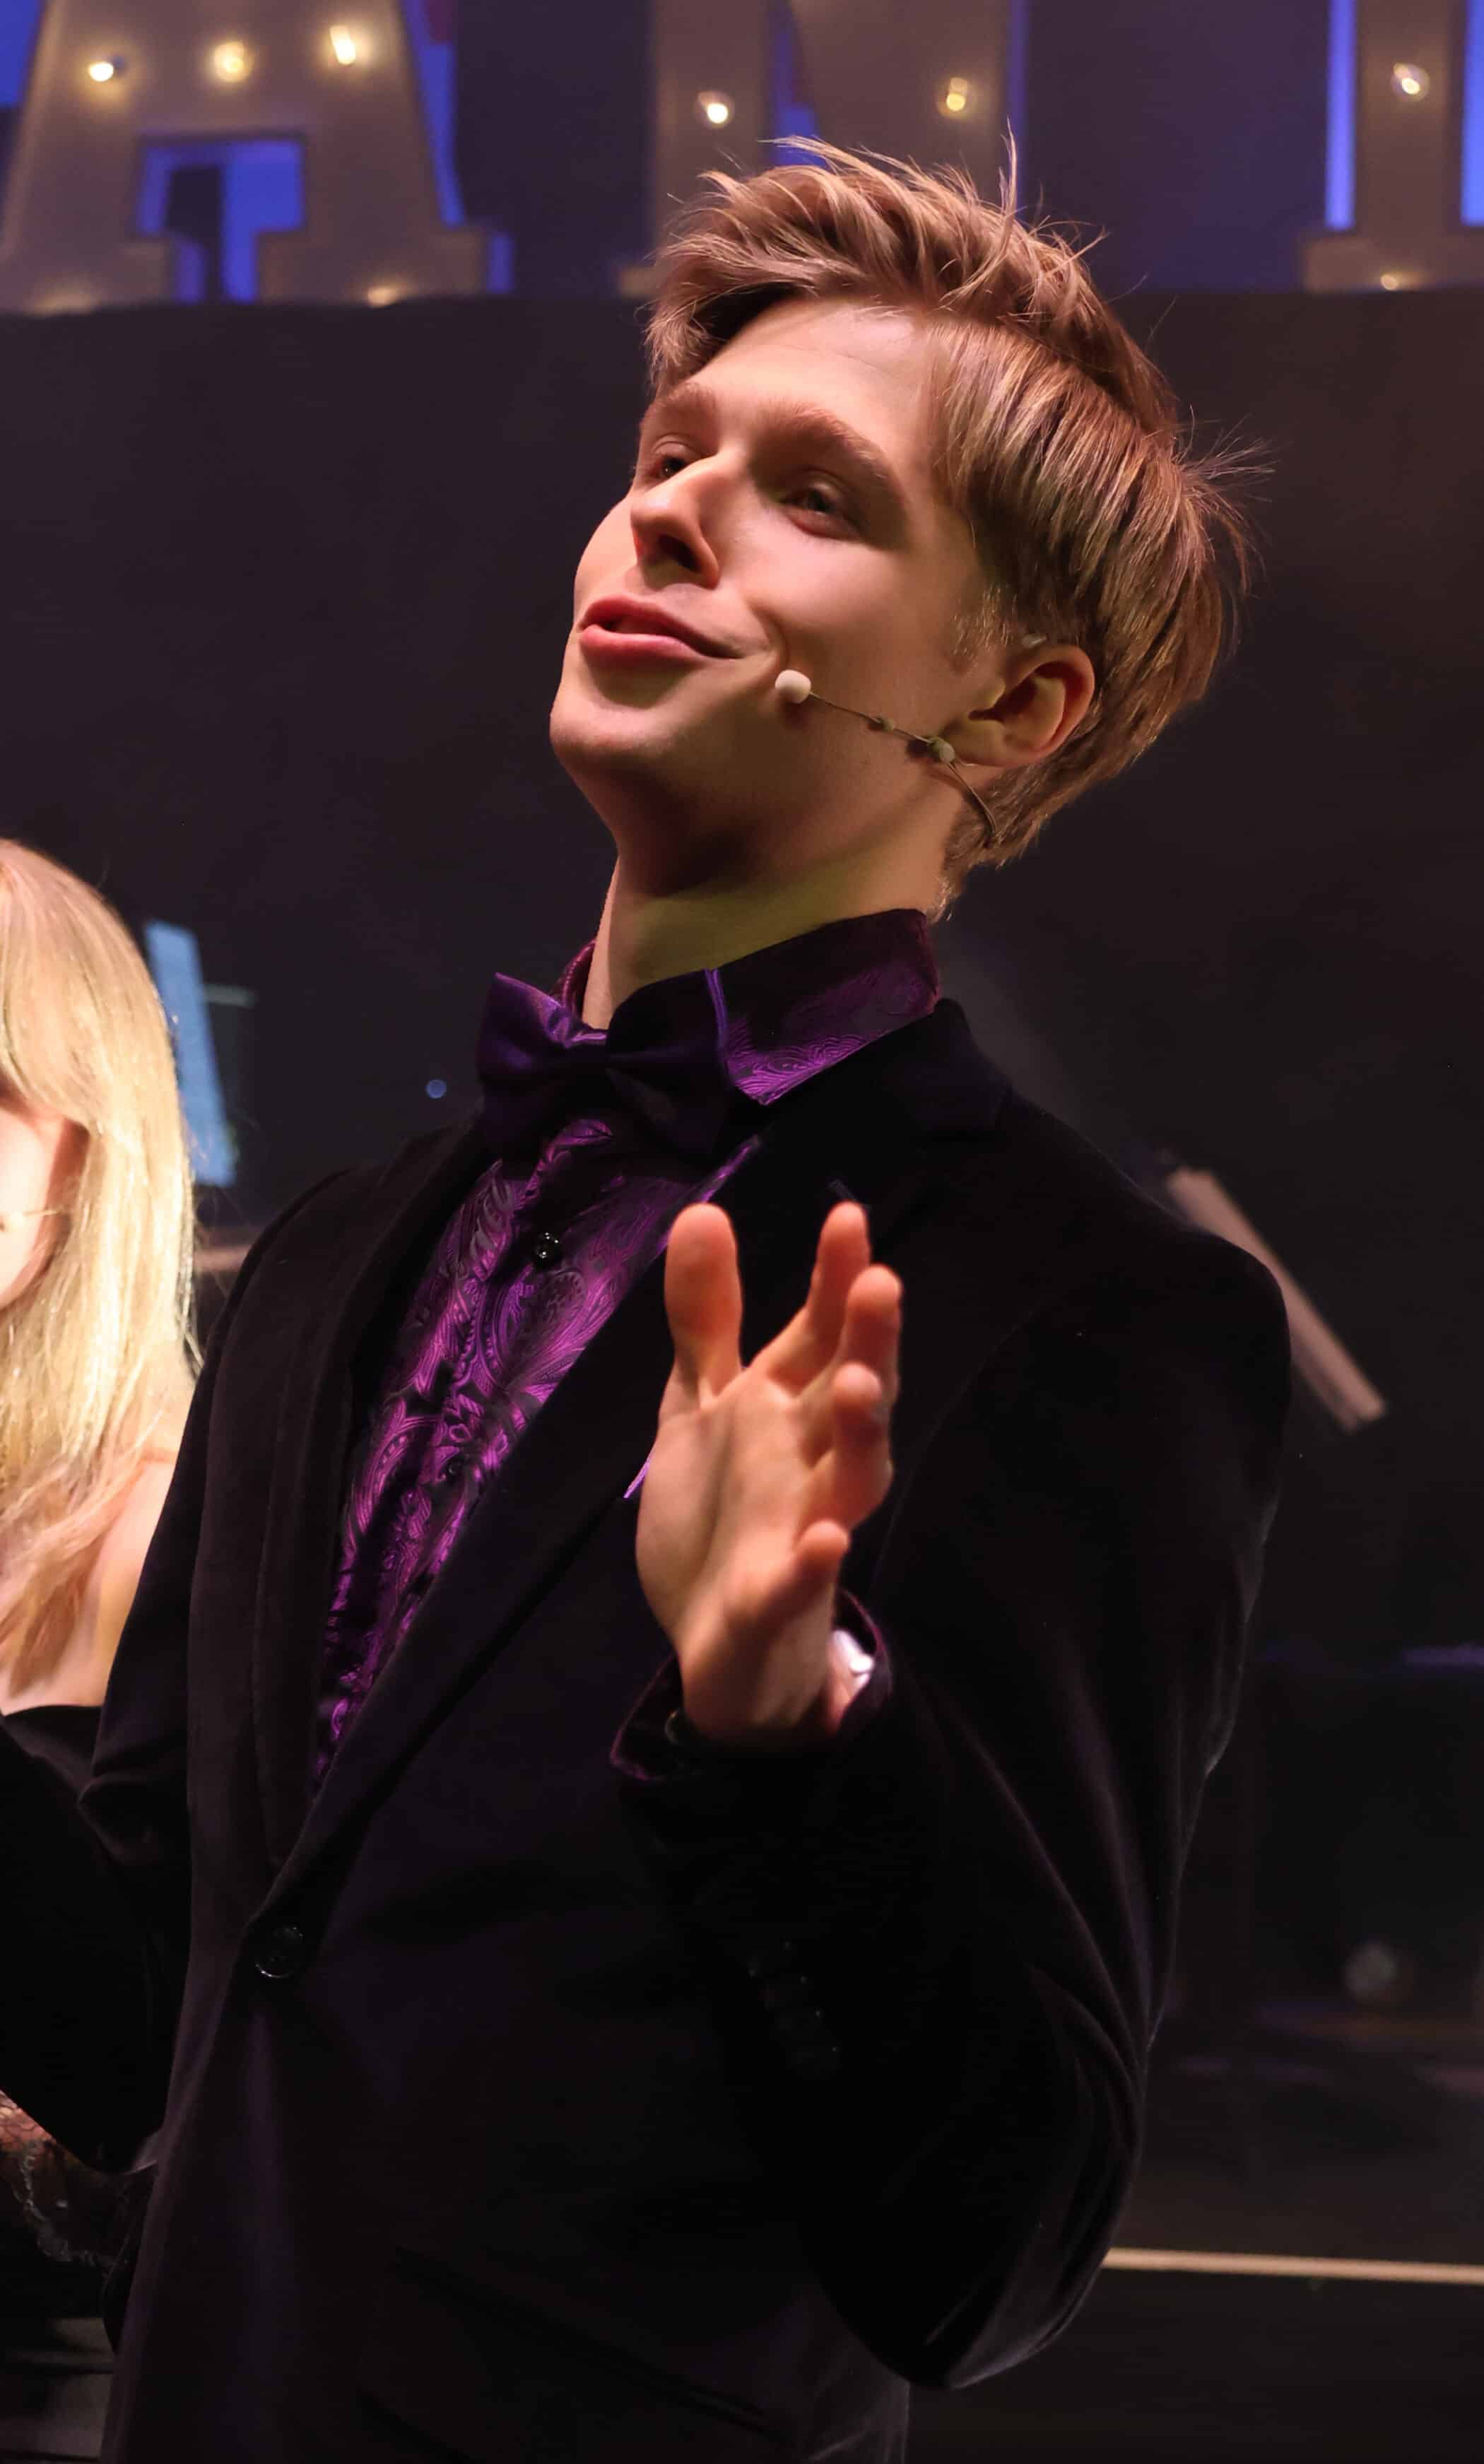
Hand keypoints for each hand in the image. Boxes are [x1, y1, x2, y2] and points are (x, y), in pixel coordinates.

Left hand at [635, 1201, 899, 1747]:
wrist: (713, 1639)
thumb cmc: (721, 1512)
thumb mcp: (699, 1406)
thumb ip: (705, 1319)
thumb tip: (702, 1211)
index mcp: (785, 1409)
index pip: (820, 1334)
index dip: (835, 1280)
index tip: (847, 1217)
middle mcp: (809, 1460)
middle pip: (851, 1394)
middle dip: (869, 1341)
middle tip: (882, 1281)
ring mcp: (803, 1529)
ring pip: (850, 1479)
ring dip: (860, 1435)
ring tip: (859, 1386)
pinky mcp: (778, 1597)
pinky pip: (802, 1580)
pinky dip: (815, 1562)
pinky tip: (825, 1540)